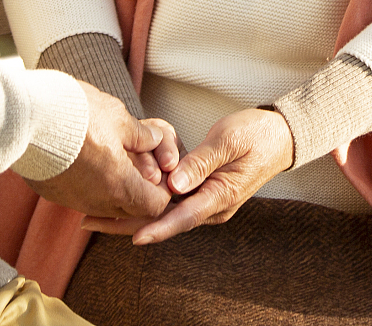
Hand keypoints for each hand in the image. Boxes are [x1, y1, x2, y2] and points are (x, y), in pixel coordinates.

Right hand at [25, 83, 179, 220]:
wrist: (25, 115)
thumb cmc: (77, 113)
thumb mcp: (119, 118)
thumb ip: (141, 135)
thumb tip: (154, 139)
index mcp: (120, 186)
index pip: (155, 206)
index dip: (161, 189)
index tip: (158, 167)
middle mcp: (97, 202)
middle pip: (130, 209)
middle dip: (139, 188)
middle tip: (137, 159)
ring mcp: (73, 200)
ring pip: (105, 204)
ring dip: (114, 186)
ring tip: (112, 155)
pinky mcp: (53, 194)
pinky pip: (81, 197)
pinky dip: (91, 184)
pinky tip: (87, 159)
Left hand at [82, 106, 292, 244]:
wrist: (280, 136)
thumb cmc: (256, 135)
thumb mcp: (228, 141)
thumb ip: (200, 162)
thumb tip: (174, 185)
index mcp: (220, 196)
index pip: (183, 217)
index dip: (157, 227)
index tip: (132, 236)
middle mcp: (211, 206)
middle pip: (165, 222)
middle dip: (127, 224)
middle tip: (90, 222)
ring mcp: (206, 202)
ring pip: (164, 215)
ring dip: (131, 215)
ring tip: (95, 214)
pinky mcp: (200, 193)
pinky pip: (170, 204)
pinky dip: (146, 203)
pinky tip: (122, 199)